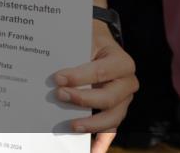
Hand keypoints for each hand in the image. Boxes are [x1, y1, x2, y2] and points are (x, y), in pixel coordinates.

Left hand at [53, 21, 137, 145]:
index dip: (79, 77)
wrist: (100, 42)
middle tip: (59, 96)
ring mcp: (124, 100)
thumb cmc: (90, 40)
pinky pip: (111, 130)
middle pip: (109, 98)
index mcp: (122, 62)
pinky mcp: (116, 112)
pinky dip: (102, 142)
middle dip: (83, 100)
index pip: (100, 72)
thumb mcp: (85, 38)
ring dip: (91, 124)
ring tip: (71, 126)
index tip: (57, 78)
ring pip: (112, 118)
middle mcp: (127, 83)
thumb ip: (74, 50)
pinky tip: (92, 151)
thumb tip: (51, 67)